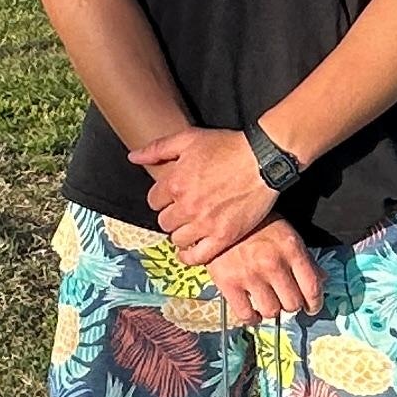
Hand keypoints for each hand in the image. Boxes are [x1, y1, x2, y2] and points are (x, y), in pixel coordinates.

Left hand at [130, 123, 277, 265]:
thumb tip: (133, 157)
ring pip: (178, 239)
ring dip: (182, 233)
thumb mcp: (189, 139)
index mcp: (175, 182)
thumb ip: (157, 149)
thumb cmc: (228, 146)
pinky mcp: (223, 236)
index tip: (174, 197)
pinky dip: (190, 256)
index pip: (154, 201)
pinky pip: (197, 257)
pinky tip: (191, 251)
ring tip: (192, 226)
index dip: (163, 198)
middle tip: (185, 210)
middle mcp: (187, 205)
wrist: (263, 160)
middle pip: (164, 222)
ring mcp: (205, 223)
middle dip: (172, 216)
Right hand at [201, 219, 323, 327]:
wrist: (217, 214)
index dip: (315, 303)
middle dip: (292, 304)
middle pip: (293, 303)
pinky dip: (251, 318)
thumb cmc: (255, 223)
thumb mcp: (285, 232)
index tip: (311, 307)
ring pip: (272, 311)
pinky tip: (252, 312)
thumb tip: (321, 279)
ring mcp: (249, 275)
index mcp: (291, 249)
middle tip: (285, 299)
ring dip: (272, 310)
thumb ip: (304, 257)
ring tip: (268, 303)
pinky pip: (245, 314)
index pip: (312, 287)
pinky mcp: (228, 283)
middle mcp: (272, 264)